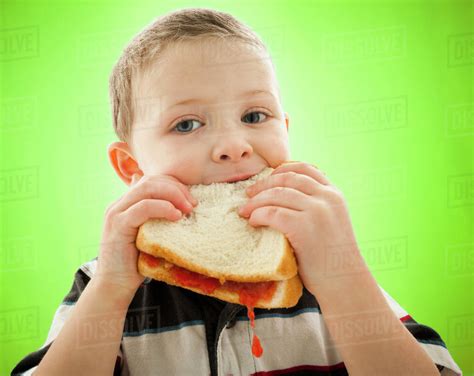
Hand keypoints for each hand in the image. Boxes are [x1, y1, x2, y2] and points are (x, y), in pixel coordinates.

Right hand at [93, 173, 197, 296]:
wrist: (115, 286)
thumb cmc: (137, 263)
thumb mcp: (152, 235)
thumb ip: (160, 220)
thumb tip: (180, 209)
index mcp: (127, 203)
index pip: (153, 180)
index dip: (174, 184)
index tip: (191, 200)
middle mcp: (120, 204)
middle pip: (152, 180)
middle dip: (177, 188)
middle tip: (193, 204)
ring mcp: (116, 212)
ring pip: (148, 188)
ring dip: (173, 195)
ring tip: (188, 209)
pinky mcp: (118, 225)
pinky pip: (143, 207)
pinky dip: (163, 208)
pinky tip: (176, 217)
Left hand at [238, 161, 363, 295]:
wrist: (345, 282)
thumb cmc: (334, 257)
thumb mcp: (332, 221)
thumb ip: (316, 205)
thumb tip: (283, 195)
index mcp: (334, 194)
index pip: (305, 168)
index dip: (281, 170)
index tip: (267, 178)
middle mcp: (327, 198)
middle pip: (287, 178)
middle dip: (263, 184)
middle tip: (248, 194)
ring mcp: (316, 211)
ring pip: (276, 194)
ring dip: (255, 201)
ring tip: (245, 211)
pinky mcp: (303, 227)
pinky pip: (272, 213)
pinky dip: (258, 215)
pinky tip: (253, 221)